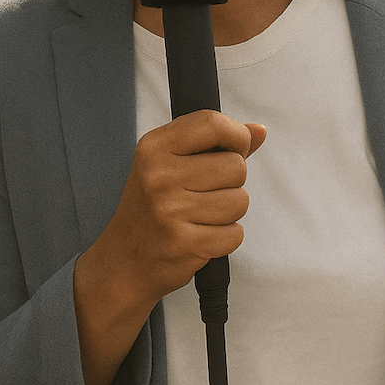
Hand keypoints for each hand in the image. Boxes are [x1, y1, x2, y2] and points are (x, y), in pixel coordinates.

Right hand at [87, 111, 265, 311]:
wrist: (124, 262)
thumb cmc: (155, 206)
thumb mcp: (172, 164)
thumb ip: (217, 144)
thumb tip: (260, 130)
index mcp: (154, 147)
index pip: (212, 122)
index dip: (238, 135)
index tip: (237, 150)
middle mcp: (158, 175)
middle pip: (236, 166)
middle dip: (233, 182)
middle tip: (206, 194)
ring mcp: (168, 210)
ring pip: (240, 200)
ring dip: (230, 212)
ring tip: (201, 217)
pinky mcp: (183, 243)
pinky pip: (235, 234)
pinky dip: (226, 238)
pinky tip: (201, 237)